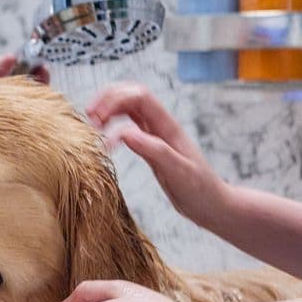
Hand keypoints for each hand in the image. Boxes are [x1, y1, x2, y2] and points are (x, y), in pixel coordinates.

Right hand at [84, 83, 223, 227]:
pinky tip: (106, 142)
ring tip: (92, 125)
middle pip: (131, 95)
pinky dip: (114, 129)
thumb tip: (126, 134)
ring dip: (109, 111)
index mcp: (168, 127)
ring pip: (128, 110)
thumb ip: (155, 152)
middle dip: (108, 99)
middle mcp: (161, 126)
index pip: (139, 97)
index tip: (97, 120)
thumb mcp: (178, 173)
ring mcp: (155, 136)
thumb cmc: (200, 191)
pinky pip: (129, 128)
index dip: (115, 100)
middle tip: (89, 118)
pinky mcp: (151, 148)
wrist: (212, 205)